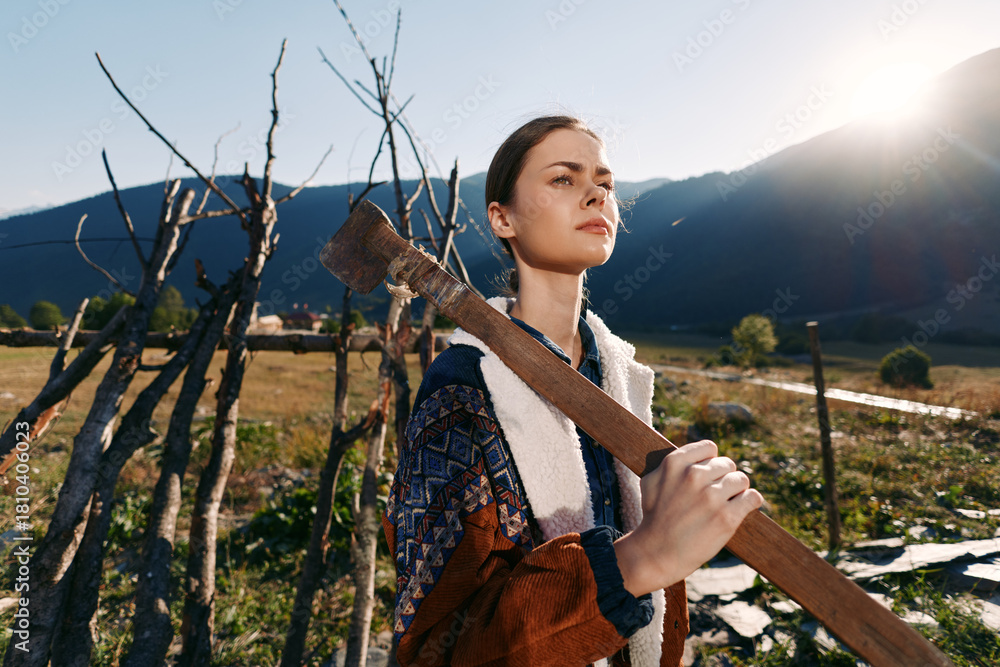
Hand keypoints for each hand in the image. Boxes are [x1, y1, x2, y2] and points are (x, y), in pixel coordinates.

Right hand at [613, 440, 762, 596]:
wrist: (656, 553)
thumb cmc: (654, 517)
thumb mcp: (651, 480)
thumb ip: (672, 463)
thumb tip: (696, 455)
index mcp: (675, 463)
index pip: (710, 448)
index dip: (709, 462)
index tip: (706, 477)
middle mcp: (694, 475)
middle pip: (727, 464)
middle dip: (723, 479)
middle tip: (714, 496)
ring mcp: (711, 497)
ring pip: (741, 479)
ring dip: (737, 491)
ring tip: (726, 504)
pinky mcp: (727, 517)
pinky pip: (753, 498)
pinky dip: (750, 502)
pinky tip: (740, 509)